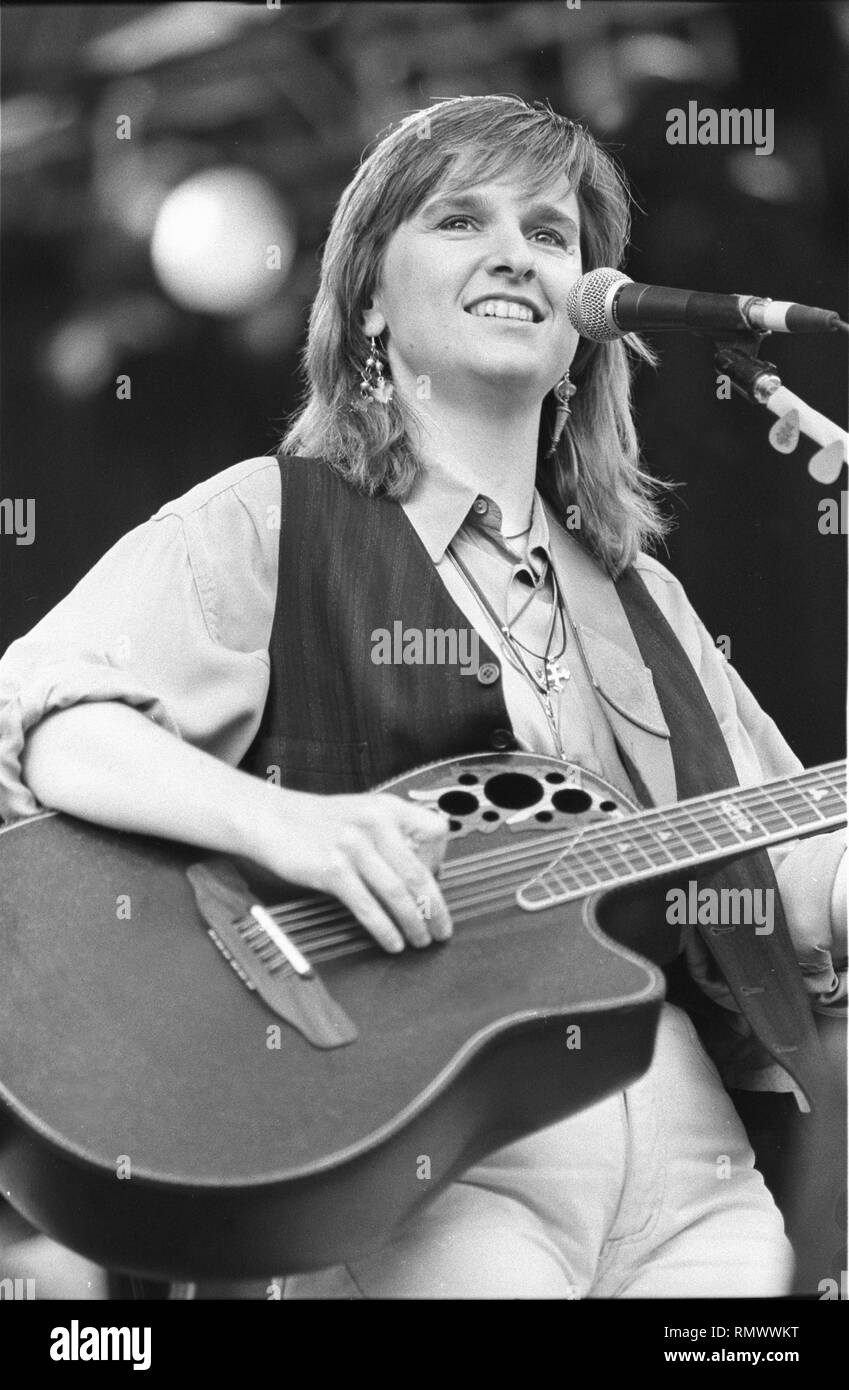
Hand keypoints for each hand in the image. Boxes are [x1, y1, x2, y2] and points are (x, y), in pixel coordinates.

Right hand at [251, 787, 451, 953]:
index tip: (436, 882)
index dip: (441, 861)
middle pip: (418, 873)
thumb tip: (423, 872)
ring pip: (396, 894)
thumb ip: (392, 834)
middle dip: (435, 908)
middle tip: (443, 929)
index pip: (435, 832)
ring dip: (414, 923)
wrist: (272, 818)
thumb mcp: (363, 812)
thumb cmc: (318, 821)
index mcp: (388, 807)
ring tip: (421, 940)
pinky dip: (385, 929)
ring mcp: (353, 847)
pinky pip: (368, 907)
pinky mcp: (332, 870)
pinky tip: (392, 942)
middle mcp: (375, 824)